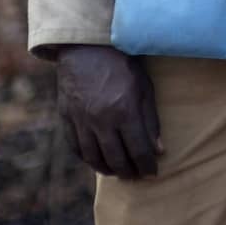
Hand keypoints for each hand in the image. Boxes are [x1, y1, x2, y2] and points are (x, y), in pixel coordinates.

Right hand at [54, 44, 160, 177]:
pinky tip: (97, 161)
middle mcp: (101, 120)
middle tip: (137, 176)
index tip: (153, 172)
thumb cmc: (123, 65)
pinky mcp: (67, 118)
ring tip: (118, 172)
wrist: (88, 48)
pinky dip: (87, 159)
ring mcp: (81, 121)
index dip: (147, 165)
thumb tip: (158, 150)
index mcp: (124, 111)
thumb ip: (151, 120)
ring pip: (93, 157)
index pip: (138, 150)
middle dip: (129, 171)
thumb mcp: (145, 88)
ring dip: (107, 169)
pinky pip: (76, 147)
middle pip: (116, 158)